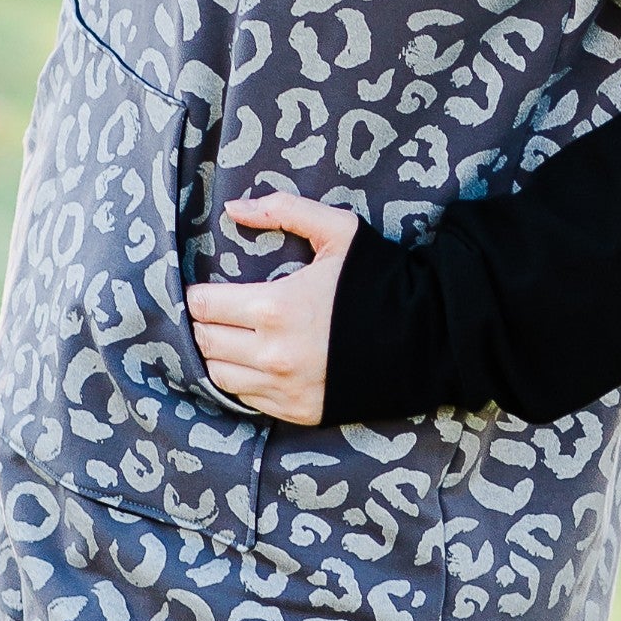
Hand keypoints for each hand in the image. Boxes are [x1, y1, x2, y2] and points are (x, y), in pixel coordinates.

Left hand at [187, 191, 358, 425]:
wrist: (426, 338)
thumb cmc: (380, 280)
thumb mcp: (339, 231)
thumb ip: (284, 211)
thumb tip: (234, 209)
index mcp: (276, 306)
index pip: (203, 306)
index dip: (194, 295)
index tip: (201, 289)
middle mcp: (274, 354)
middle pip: (204, 341)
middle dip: (202, 324)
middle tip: (212, 312)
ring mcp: (285, 388)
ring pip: (219, 374)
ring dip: (216, 354)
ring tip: (230, 337)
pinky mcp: (297, 411)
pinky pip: (246, 399)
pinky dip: (241, 380)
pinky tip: (254, 362)